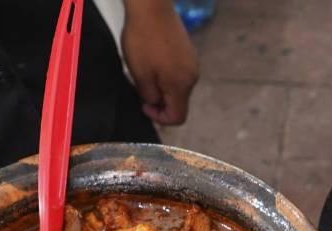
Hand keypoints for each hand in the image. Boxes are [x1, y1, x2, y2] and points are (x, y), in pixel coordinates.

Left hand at [121, 0, 199, 125]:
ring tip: (144, 70)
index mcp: (182, 85)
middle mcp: (192, 76)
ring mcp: (192, 62)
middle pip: (178, 102)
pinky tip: (152, 59)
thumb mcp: (140, 75)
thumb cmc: (143, 39)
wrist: (151, 6)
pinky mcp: (187, 51)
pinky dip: (165, 73)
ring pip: (177, 86)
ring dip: (161, 86)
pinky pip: (177, 72)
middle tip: (140, 86)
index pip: (178, 117)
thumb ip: (150, 96)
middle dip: (159, 100)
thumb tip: (156, 103)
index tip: (144, 105)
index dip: (159, 118)